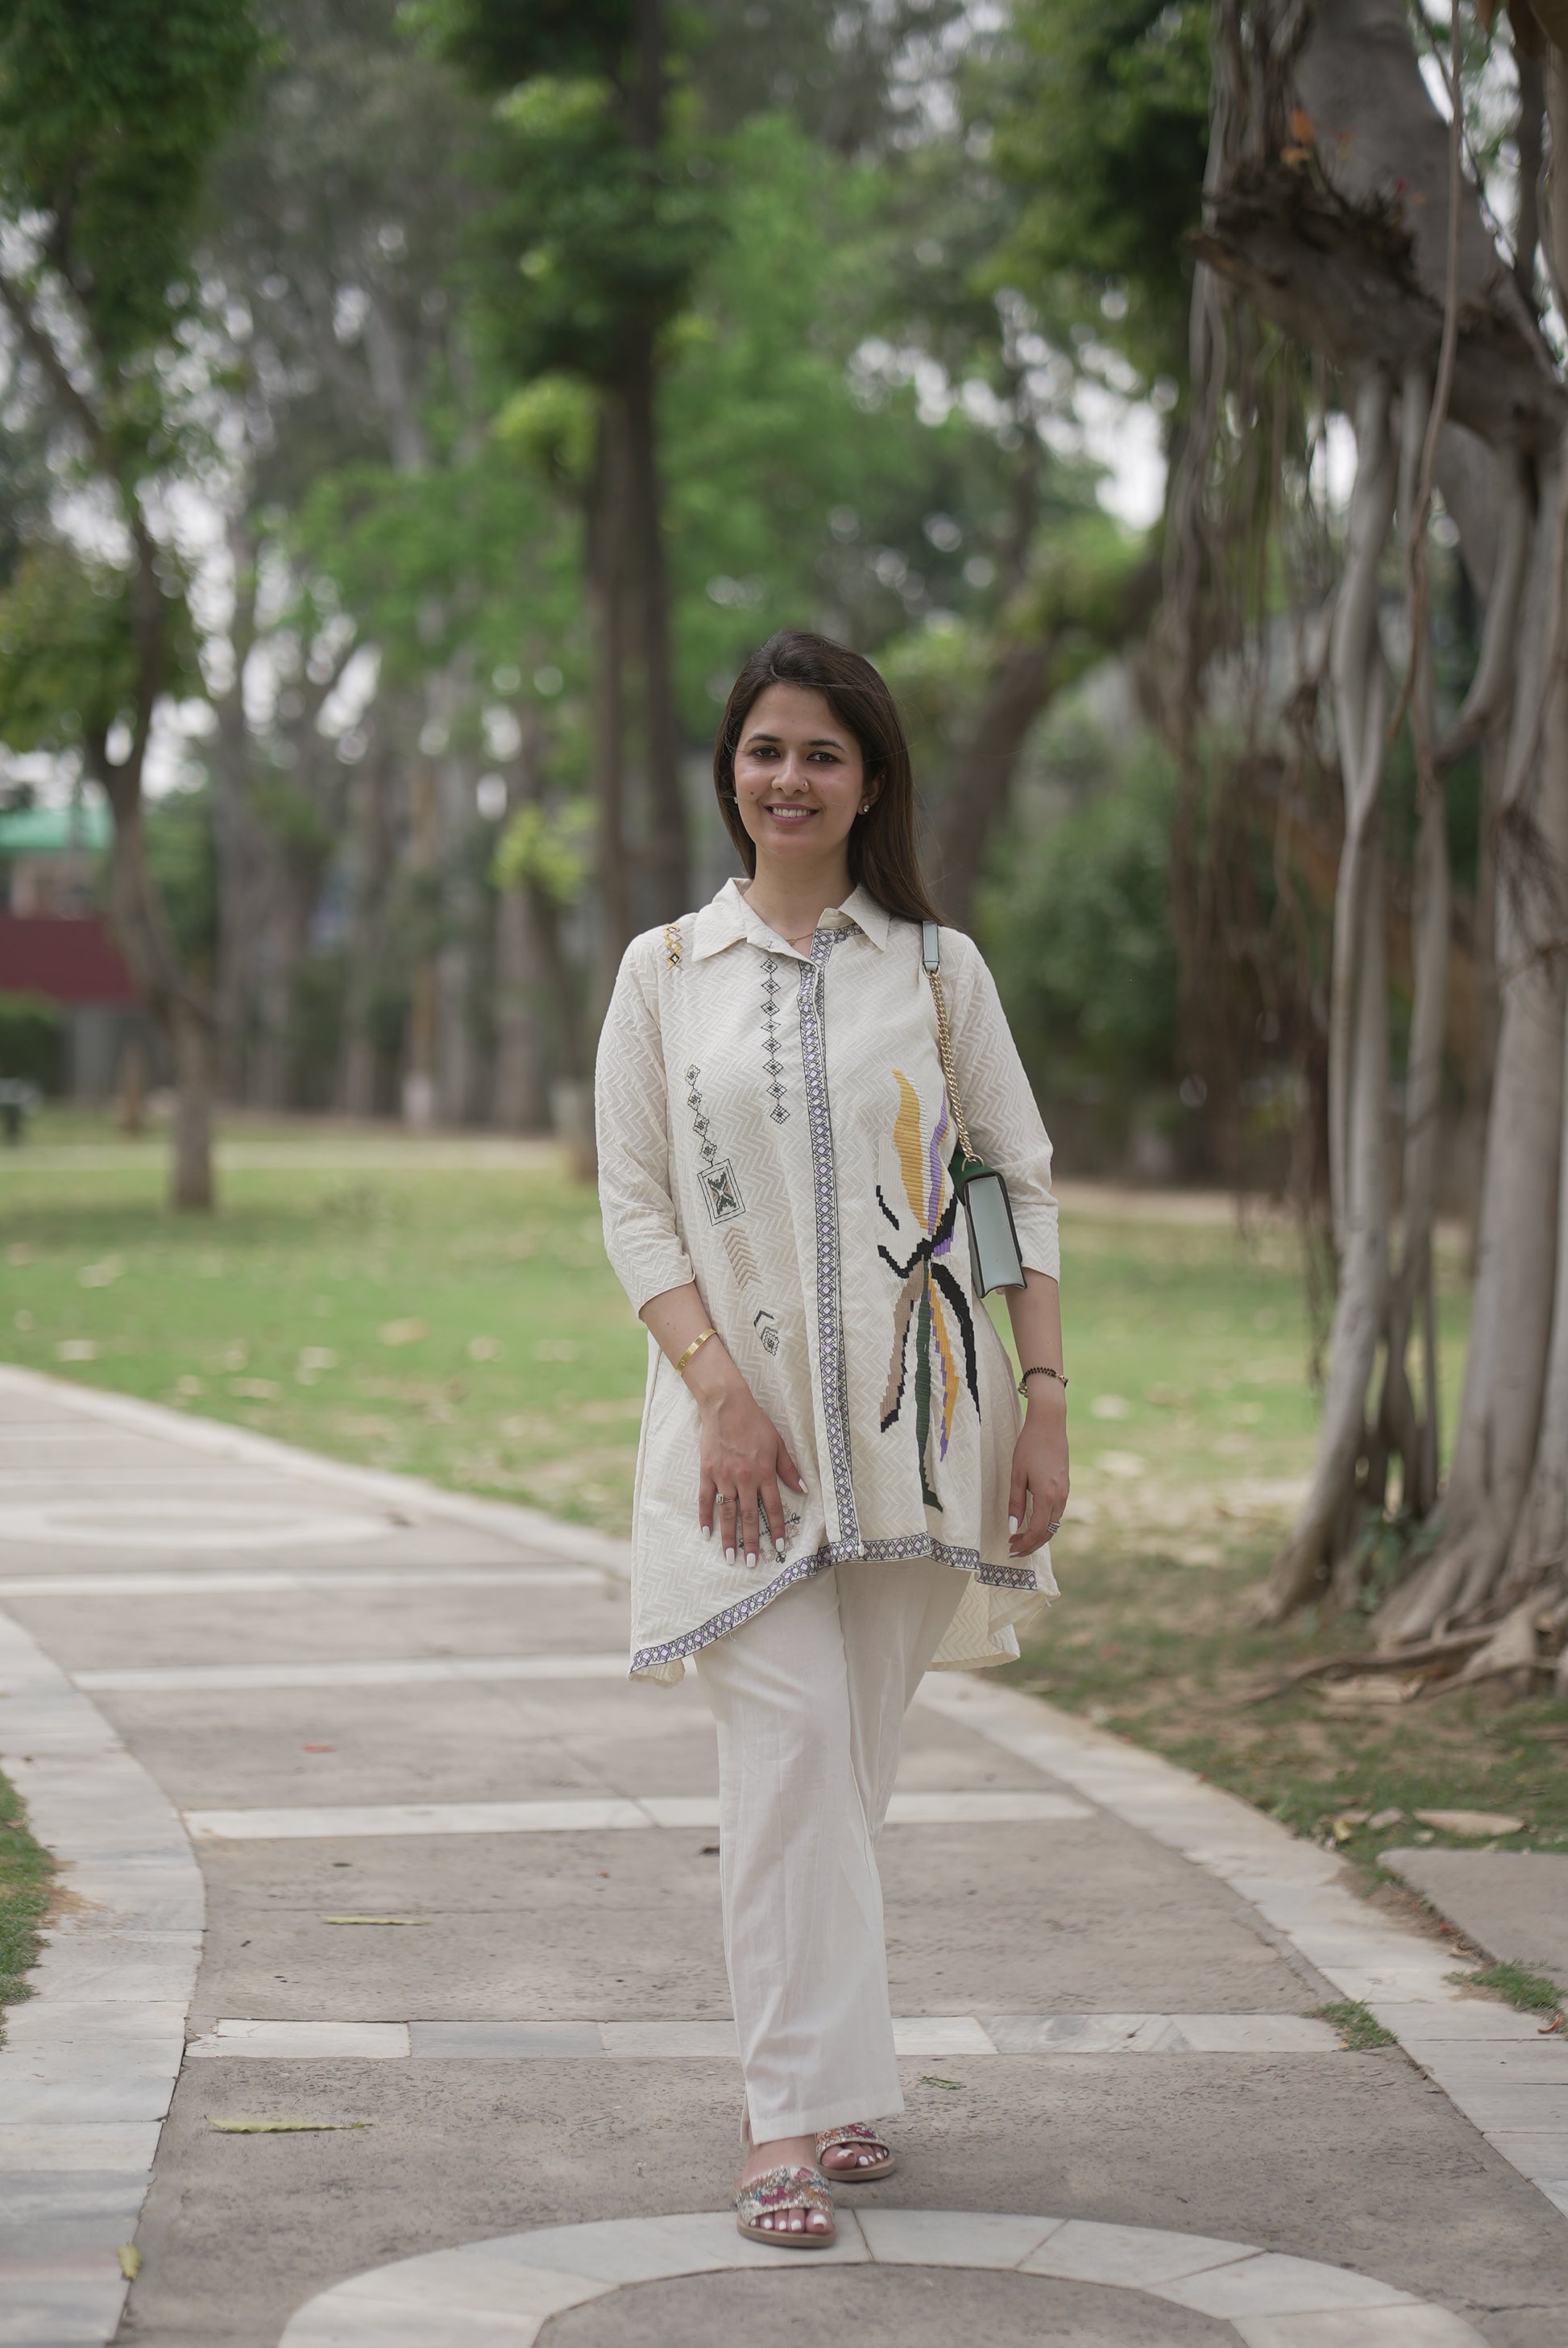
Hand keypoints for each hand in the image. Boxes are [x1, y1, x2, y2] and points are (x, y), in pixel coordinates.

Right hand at [690, 1355, 805, 1568]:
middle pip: (749, 1516)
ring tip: (730, 1557)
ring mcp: (724, 1476)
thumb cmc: (754, 1422)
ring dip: (729, 1537)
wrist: (726, 1405)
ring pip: (727, 1512)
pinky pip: (706, 1499)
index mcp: (763, 1472)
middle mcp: (744, 1479)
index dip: (776, 1528)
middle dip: (751, 1542)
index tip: (778, 1546)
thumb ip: (788, 1468)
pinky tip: (707, 1533)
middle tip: (752, 1562)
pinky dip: (706, 1516)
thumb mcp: (778, 1443)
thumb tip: (803, 1489)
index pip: (772, 1507)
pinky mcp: (707, 1472)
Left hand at [1008, 1390, 1068, 1557]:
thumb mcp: (1017, 1474)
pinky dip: (1046, 1523)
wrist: (1050, 1424)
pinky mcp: (1066, 1485)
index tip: (1010, 1548)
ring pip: (1054, 1524)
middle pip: (1048, 1532)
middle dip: (1031, 1544)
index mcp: (1047, 1496)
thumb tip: (1013, 1527)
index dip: (1024, 1543)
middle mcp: (1060, 1497)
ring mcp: (1065, 1492)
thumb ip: (1016, 1503)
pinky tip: (1034, 1522)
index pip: (1037, 1531)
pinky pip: (1057, 1512)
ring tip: (1021, 1539)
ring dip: (1039, 1535)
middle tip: (1014, 1550)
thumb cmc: (1029, 1446)